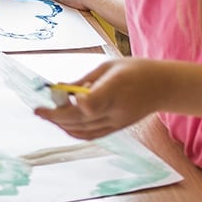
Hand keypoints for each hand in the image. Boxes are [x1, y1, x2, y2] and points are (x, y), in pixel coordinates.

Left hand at [34, 57, 166, 139]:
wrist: (163, 87)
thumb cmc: (136, 71)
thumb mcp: (110, 66)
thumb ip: (85, 80)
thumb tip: (60, 88)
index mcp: (116, 86)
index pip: (93, 102)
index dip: (76, 102)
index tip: (63, 94)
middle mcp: (116, 108)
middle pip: (80, 118)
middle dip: (55, 115)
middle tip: (38, 110)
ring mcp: (117, 121)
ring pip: (83, 129)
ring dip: (61, 124)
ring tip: (46, 115)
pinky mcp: (118, 128)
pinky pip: (91, 135)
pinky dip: (74, 132)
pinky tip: (63, 125)